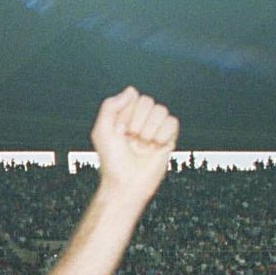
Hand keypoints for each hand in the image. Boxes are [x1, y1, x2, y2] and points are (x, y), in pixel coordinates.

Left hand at [89, 86, 178, 205]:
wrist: (126, 184)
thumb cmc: (112, 161)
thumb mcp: (102, 131)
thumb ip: (110, 106)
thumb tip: (132, 90)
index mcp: (124, 116)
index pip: (133, 97)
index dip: (126, 112)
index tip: (118, 131)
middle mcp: (140, 121)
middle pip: (148, 101)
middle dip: (137, 120)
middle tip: (130, 138)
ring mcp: (155, 129)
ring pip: (161, 110)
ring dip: (149, 128)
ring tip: (142, 144)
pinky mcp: (168, 139)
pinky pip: (173, 122)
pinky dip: (163, 134)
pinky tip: (155, 146)